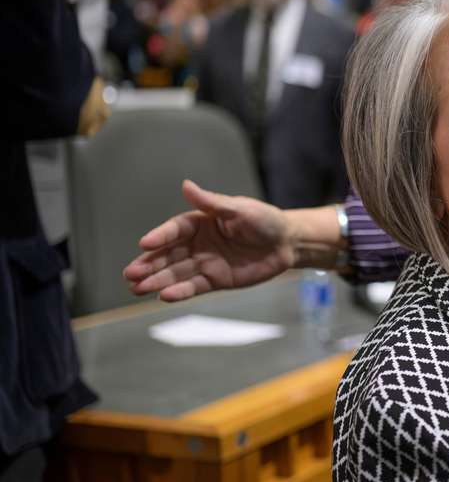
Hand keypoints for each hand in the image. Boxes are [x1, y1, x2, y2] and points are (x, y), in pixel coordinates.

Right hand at [123, 180, 293, 301]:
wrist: (286, 243)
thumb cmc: (263, 220)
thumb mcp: (239, 208)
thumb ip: (212, 202)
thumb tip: (186, 185)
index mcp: (200, 222)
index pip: (175, 230)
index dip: (160, 237)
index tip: (144, 243)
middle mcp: (197, 243)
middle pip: (168, 254)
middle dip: (149, 264)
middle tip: (130, 274)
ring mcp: (205, 262)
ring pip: (176, 273)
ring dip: (157, 280)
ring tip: (136, 288)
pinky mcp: (215, 280)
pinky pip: (194, 286)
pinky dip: (179, 291)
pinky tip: (163, 296)